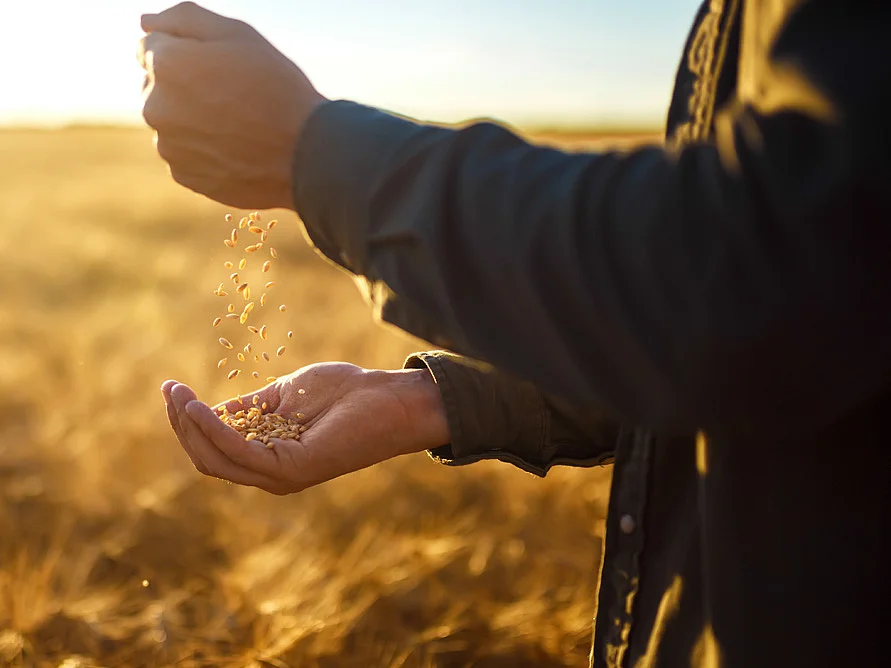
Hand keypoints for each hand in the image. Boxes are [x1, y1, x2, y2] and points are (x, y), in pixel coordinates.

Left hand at [137, 2, 326, 208]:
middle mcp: (155, 107)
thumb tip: (145, 23)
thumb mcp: (238, 34)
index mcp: (165, 64)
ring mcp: (168, 146)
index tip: (218, 64)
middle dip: (183, 85)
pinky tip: (235, 147)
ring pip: (170, 122)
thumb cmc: (278, 88)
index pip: (149, 45)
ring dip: (191, 118)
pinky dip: (202, 149)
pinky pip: (184, 153)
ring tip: (237, 124)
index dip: (186, 50)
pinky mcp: (184, 176)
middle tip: (232, 95)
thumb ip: (184, 18)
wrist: (306, 156)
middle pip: (156, 85)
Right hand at [160, 363, 449, 494]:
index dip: (187, 421)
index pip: (213, 449)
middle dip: (181, 425)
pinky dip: (214, 429)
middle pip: (207, 458)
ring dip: (190, 427)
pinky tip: (200, 406)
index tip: (171, 389)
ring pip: (216, 459)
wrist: (386, 398)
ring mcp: (281, 475)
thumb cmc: (343, 393)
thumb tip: (210, 409)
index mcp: (268, 457)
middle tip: (169, 390)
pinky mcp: (291, 469)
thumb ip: (249, 408)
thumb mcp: (283, 397)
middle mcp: (271, 473)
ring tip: (179, 395)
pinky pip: (239, 451)